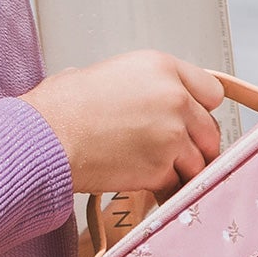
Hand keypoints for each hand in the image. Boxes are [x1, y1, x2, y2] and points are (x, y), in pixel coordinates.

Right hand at [21, 50, 226, 199]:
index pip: (211, 92)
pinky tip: (148, 184)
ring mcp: (171, 135)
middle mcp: (174, 98)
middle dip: (195, 144)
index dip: (199, 109)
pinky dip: (166, 189)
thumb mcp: (107, 74)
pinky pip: (178, 184)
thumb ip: (139, 85)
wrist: (46, 136)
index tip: (191, 121)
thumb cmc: (62, 106)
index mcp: (162, 67)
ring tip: (159, 171)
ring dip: (183, 169)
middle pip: (210, 130)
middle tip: (175, 152)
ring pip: (200, 161)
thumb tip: (139, 98)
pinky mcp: (161, 168)